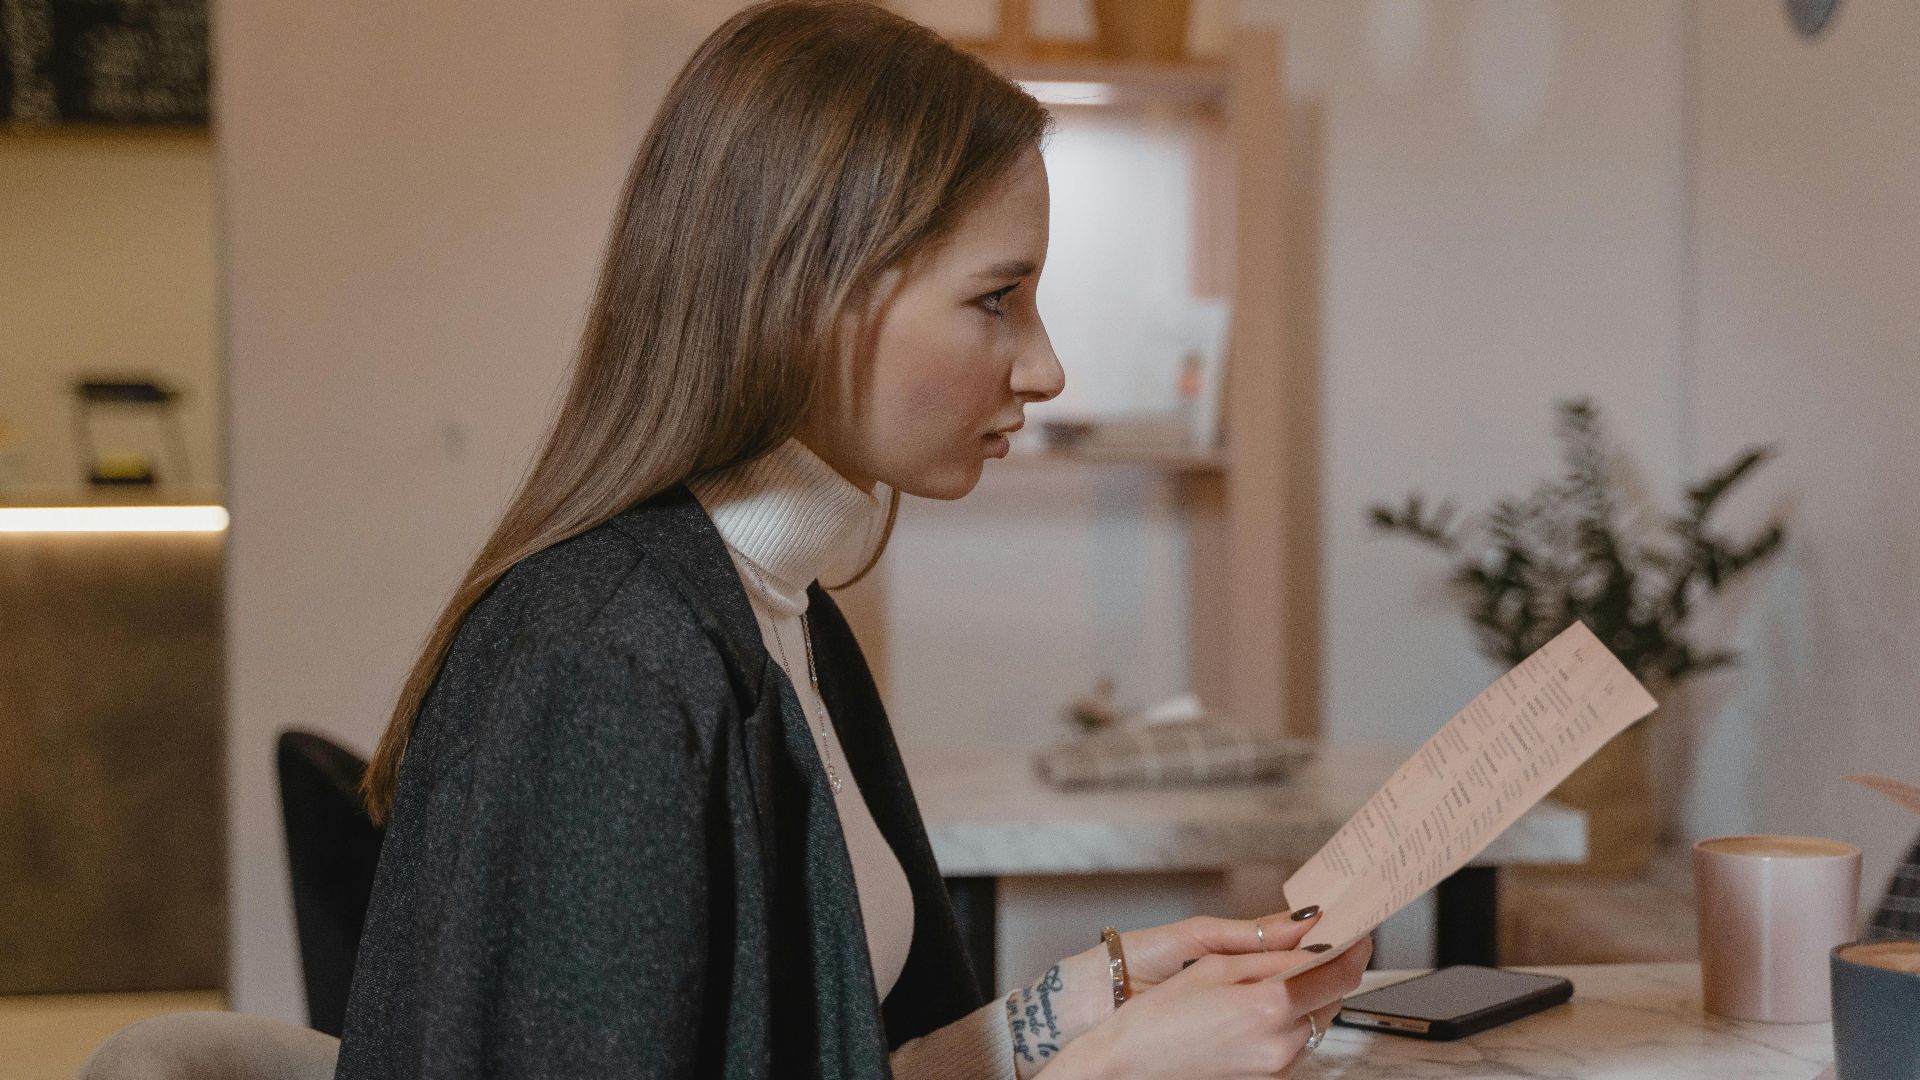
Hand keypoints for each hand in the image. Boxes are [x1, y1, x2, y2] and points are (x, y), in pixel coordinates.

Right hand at [1006, 908, 1329, 1078]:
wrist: (1129, 1064)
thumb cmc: (1159, 1016)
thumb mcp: (1214, 966)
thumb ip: (1270, 955)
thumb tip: (1312, 938)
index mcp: (1269, 1007)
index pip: (1338, 974)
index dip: (1353, 948)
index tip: (1355, 931)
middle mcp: (1281, 1044)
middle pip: (1333, 998)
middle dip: (1328, 970)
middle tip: (1312, 946)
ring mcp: (1276, 1067)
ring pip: (1316, 1022)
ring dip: (1308, 996)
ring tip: (1275, 977)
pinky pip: (1297, 1043)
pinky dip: (1291, 1020)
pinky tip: (1260, 1007)